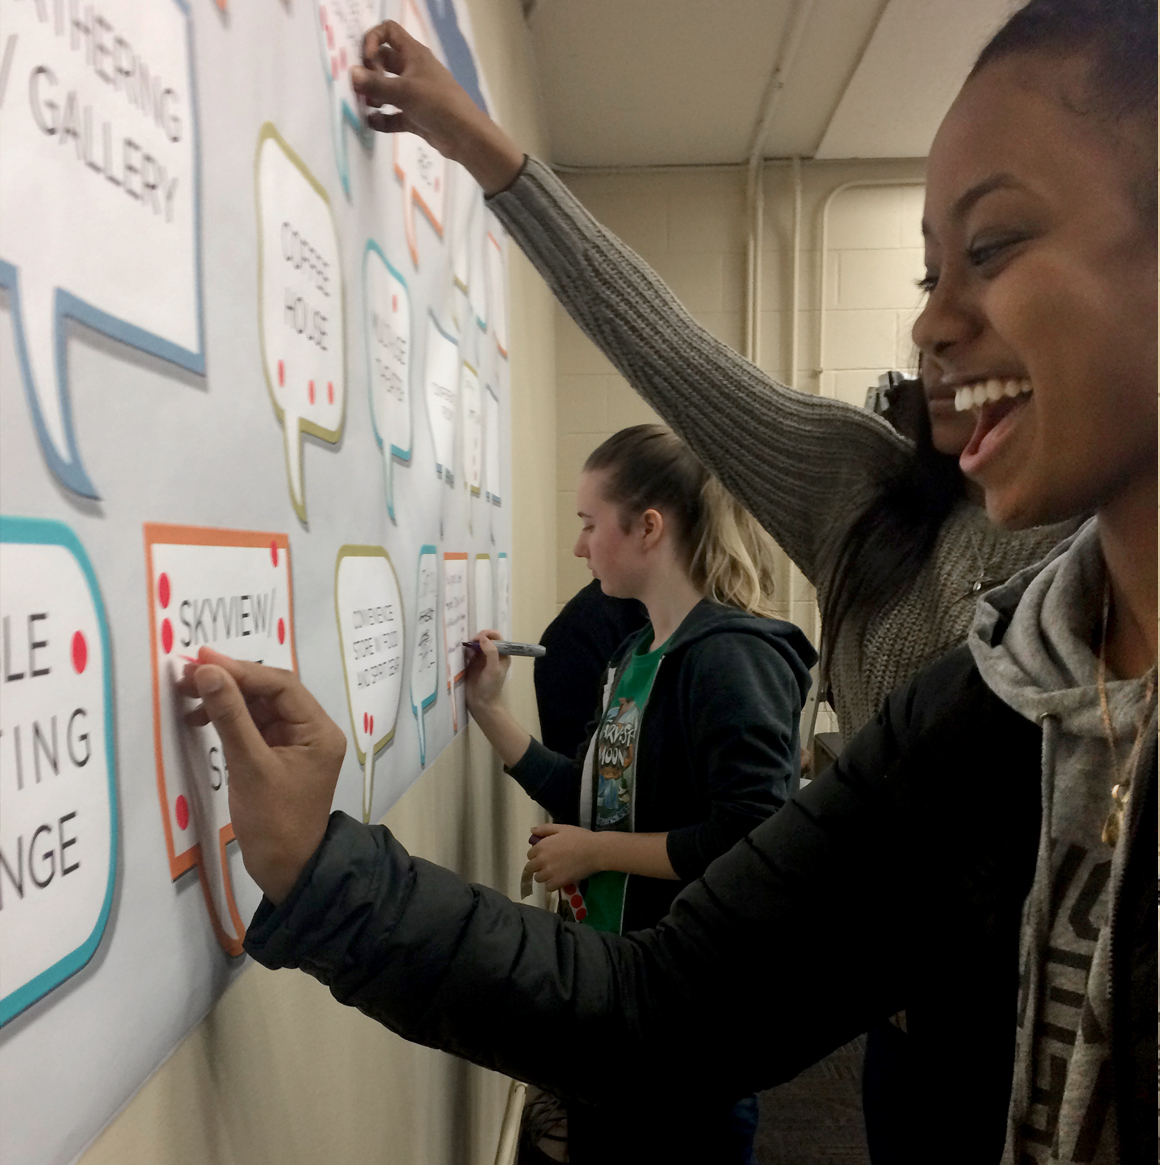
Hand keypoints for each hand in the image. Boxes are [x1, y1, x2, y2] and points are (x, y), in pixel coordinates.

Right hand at [177, 647, 346, 905]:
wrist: (285, 869)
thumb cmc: (274, 821)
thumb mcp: (250, 766)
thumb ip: (230, 716)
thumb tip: (208, 672)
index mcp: (319, 730)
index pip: (281, 685)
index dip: (242, 670)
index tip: (202, 660)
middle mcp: (312, 730)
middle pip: (270, 692)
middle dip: (230, 681)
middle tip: (187, 673)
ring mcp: (295, 743)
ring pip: (259, 707)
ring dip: (225, 698)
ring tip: (187, 694)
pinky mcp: (277, 756)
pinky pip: (253, 726)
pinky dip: (228, 719)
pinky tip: (200, 719)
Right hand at [353, 20, 523, 193]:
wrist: (465, 136)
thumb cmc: (437, 104)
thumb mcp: (404, 91)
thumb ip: (376, 85)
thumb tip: (352, 74)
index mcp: (413, 54)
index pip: (389, 32)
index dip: (373, 39)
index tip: (367, 59)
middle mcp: (413, 70)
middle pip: (384, 61)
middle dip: (370, 70)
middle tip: (362, 85)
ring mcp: (414, 94)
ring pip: (387, 89)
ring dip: (374, 95)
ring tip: (366, 104)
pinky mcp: (415, 116)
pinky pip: (393, 115)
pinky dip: (382, 118)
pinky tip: (372, 123)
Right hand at [464, 629, 510, 713]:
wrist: (481, 702)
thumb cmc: (490, 686)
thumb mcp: (493, 669)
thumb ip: (491, 652)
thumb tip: (482, 637)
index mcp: (503, 655)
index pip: (497, 637)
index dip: (488, 634)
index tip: (478, 639)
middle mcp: (493, 654)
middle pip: (486, 638)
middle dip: (478, 638)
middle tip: (470, 644)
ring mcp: (482, 659)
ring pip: (476, 644)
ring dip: (471, 644)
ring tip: (466, 650)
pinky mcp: (472, 663)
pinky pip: (469, 652)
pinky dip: (465, 650)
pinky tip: (462, 654)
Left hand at [525, 824, 602, 892]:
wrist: (594, 850)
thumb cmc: (579, 837)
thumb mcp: (561, 828)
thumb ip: (545, 829)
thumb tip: (532, 831)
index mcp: (542, 846)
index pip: (530, 855)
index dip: (536, 855)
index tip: (544, 856)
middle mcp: (542, 860)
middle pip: (531, 868)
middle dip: (537, 867)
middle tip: (548, 865)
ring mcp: (549, 872)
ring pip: (538, 878)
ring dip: (544, 876)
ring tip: (554, 873)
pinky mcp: (558, 882)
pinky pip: (548, 888)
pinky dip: (552, 885)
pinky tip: (559, 880)